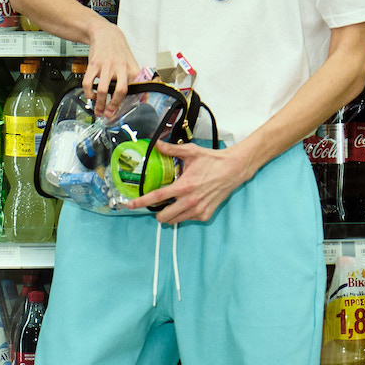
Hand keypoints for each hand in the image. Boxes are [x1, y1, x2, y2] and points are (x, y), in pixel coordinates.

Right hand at [83, 18, 139, 116]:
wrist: (105, 33)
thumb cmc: (119, 51)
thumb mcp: (131, 63)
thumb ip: (134, 79)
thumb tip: (139, 98)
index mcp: (132, 69)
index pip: (136, 89)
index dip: (132, 102)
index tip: (126, 111)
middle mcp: (120, 68)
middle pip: (120, 91)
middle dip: (114, 106)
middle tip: (109, 114)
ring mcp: (106, 66)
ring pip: (103, 90)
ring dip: (99, 103)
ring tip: (98, 110)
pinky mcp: (93, 64)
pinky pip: (88, 82)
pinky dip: (88, 93)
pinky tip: (90, 95)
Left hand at [125, 141, 251, 223]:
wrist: (234, 169)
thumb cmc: (213, 160)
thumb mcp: (191, 152)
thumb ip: (171, 149)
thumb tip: (156, 143)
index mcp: (184, 186)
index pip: (157, 197)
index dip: (141, 202)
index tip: (129, 205)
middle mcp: (190, 201)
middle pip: (163, 217)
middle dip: (158, 212)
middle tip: (160, 204)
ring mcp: (198, 210)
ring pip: (175, 220)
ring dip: (171, 214)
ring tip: (175, 202)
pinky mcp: (205, 214)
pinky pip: (187, 219)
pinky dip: (184, 214)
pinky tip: (189, 202)